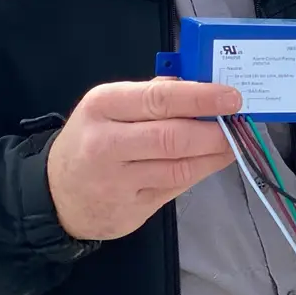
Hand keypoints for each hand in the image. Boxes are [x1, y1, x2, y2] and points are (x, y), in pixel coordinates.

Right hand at [45, 78, 242, 240]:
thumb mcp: (111, 105)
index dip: (201, 97)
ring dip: (215, 154)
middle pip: (173, 138)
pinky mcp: (130, 210)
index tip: (232, 96)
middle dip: (215, 130)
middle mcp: (107, 144)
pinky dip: (200, 172)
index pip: (159, 99)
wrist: (54, 195)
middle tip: (241, 122)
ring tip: (234, 141)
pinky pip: (176, 189)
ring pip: (180, 167)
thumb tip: (202, 84)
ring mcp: (117, 182)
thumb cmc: (92, 138)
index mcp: (103, 106)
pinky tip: (212, 161)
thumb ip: (153, 94)